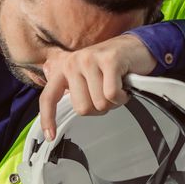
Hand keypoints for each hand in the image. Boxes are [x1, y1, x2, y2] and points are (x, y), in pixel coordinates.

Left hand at [38, 33, 157, 139]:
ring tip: (116, 87)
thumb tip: (67, 112)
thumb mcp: (86, 77)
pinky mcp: (109, 60)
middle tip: (107, 94)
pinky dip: (122, 97)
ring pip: (99, 103)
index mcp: (64, 68)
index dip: (48, 119)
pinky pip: (112, 95)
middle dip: (99, 107)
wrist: (136, 47)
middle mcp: (73, 62)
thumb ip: (75, 91)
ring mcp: (90, 60)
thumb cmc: (112, 67)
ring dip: (113, 102)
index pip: (49, 97)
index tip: (50, 136)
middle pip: (82, 108)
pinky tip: (124, 87)